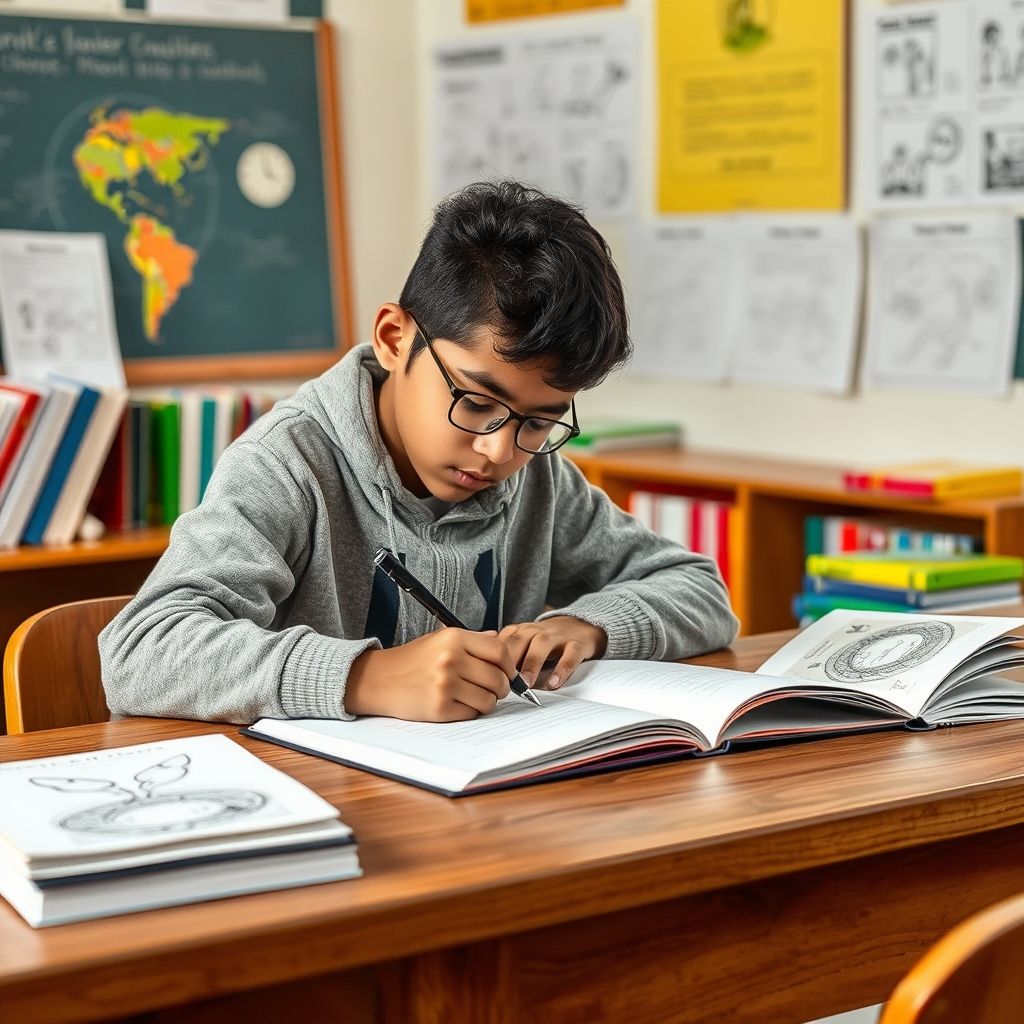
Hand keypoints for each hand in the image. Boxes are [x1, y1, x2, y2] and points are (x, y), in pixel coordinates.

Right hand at [345, 629, 516, 721]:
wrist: (378, 679)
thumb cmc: (412, 660)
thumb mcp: (440, 639)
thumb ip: (472, 639)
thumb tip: (499, 639)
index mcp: (454, 638)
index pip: (499, 651)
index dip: (509, 664)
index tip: (508, 672)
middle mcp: (450, 659)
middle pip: (498, 678)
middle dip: (502, 687)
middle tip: (494, 689)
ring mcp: (445, 685)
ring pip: (488, 700)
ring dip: (487, 702)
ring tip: (473, 696)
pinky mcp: (439, 708)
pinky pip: (471, 714)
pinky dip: (470, 711)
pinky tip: (457, 704)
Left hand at [498, 616, 606, 690]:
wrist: (581, 625)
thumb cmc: (546, 641)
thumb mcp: (525, 643)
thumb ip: (508, 656)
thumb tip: (489, 678)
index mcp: (521, 631)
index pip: (503, 641)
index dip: (493, 657)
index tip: (487, 675)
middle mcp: (537, 631)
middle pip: (519, 640)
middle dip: (509, 660)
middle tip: (503, 682)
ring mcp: (558, 636)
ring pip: (542, 645)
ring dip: (532, 664)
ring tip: (525, 684)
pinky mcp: (577, 645)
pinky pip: (570, 656)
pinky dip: (562, 670)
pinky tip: (553, 684)